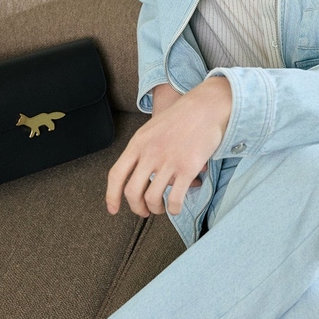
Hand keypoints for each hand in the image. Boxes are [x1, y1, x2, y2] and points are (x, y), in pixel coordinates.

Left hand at [106, 77, 231, 217]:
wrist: (206, 107)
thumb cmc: (181, 117)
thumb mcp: (152, 128)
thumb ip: (142, 149)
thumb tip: (139, 175)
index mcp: (138, 143)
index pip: (116, 174)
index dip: (112, 196)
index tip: (113, 209)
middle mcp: (150, 153)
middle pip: (132, 192)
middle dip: (137, 207)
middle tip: (144, 211)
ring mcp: (168, 161)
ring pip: (153, 198)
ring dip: (156, 209)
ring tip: (162, 208)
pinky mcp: (187, 168)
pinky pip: (175, 199)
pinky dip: (174, 208)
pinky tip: (176, 206)